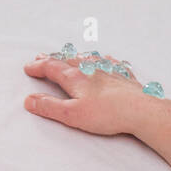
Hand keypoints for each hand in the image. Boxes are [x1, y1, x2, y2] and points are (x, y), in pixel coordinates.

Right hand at [23, 51, 153, 135]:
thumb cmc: (108, 114)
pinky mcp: (124, 77)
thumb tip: (29, 100)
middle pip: (67, 60)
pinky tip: (105, 59)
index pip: (52, 68)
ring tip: (68, 55)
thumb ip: (49, 107)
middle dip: (52, 59)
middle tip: (42, 57)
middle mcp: (91, 69)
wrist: (142, 110)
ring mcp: (109, 71)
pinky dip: (102, 59)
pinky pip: (111, 63)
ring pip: (88, 59)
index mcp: (76, 78)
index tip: (28, 67)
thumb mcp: (72, 115)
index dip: (38, 67)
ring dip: (74, 56)